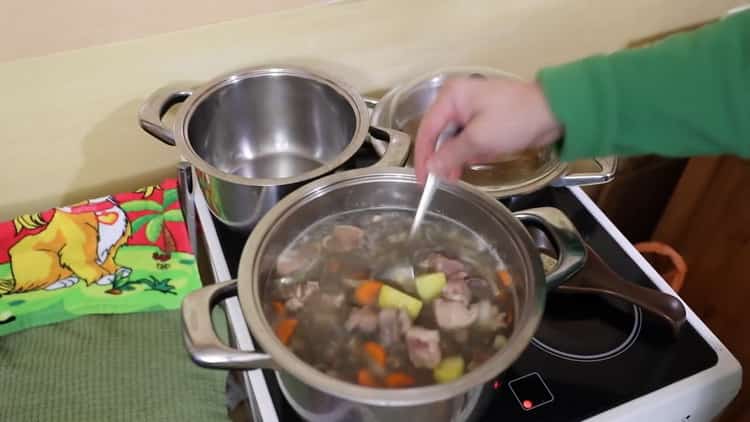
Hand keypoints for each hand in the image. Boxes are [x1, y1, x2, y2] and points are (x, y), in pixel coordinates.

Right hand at [413, 76, 562, 182]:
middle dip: (441, 158)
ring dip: (456, 157)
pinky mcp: (484, 118)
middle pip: (439, 134)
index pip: (427, 129)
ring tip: (458, 176)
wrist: (554, 112)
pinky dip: (469, 152)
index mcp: (451, 96)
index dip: (423, 156)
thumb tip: (432, 168)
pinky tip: (472, 163)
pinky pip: (468, 138)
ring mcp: (471, 109)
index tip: (423, 180)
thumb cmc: (515, 118)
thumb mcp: (479, 140)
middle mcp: (457, 99)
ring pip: (453, 138)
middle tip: (442, 181)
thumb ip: (451, 155)